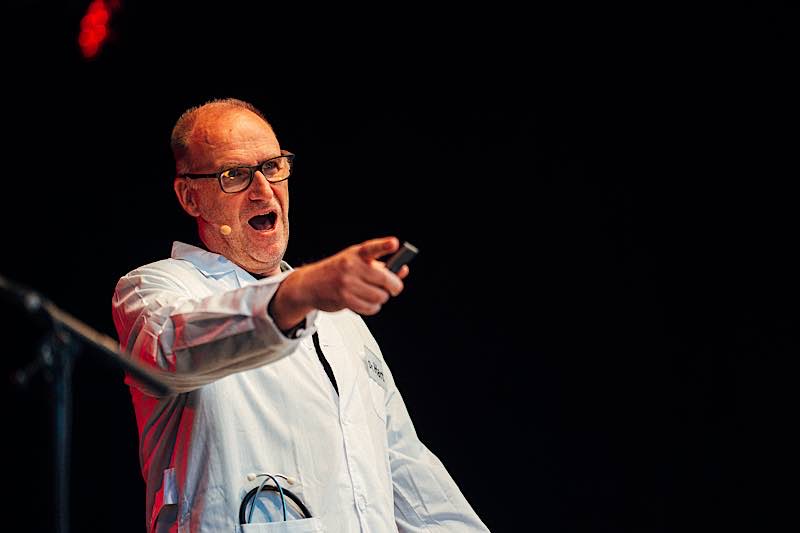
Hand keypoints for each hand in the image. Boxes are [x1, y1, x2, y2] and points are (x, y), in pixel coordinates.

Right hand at [270, 237, 409, 329]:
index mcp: (357, 253)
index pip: (373, 248)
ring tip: (374, 295)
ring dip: (381, 299)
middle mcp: (352, 266)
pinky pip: (370, 307)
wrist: (310, 284)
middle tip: (394, 288)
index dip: (384, 245)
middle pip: (385, 279)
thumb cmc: (337, 271)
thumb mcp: (358, 262)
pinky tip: (367, 302)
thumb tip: (403, 270)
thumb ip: (382, 266)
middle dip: (394, 287)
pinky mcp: (344, 298)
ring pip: (379, 296)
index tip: (394, 243)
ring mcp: (347, 282)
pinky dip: (373, 308)